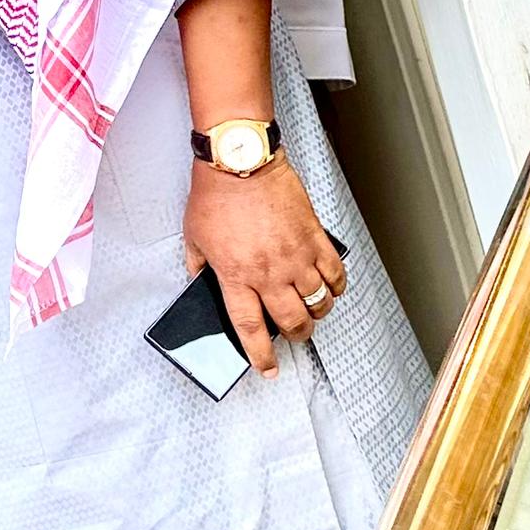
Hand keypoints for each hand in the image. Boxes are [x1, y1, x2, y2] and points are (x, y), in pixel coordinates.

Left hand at [184, 157, 346, 378]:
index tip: (269, 369)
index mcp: (237, 277)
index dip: (261, 356)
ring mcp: (296, 256)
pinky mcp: (314, 236)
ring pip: (318, 301)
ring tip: (313, 311)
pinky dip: (337, 284)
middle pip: (293, 321)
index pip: (251, 329)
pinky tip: (332, 286)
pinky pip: (335, 271)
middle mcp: (270, 273)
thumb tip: (200, 279)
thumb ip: (198, 265)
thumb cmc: (215, 194)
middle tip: (296, 335)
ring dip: (318, 312)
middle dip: (297, 336)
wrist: (240, 161)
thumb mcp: (193, 236)